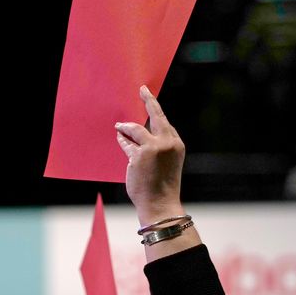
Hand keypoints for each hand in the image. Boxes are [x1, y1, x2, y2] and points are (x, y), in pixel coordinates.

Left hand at [115, 85, 185, 224]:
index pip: (165, 124)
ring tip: (119, 126)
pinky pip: (126, 143)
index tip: (151, 102)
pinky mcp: (139, 154)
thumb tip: (135, 135)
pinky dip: (122, 140)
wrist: (160, 204)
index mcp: (177, 145)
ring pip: (136, 129)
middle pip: (156, 115)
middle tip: (143, 90)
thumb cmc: (162, 186)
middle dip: (149, 100)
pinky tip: (118, 137)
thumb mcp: (166, 164)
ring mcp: (154, 147)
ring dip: (126, 126)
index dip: (156, 114)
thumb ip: (156, 148)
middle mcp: (167, 143)